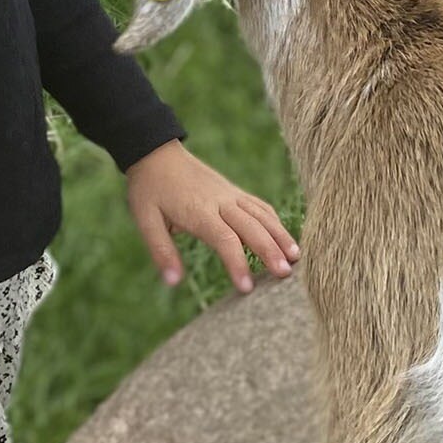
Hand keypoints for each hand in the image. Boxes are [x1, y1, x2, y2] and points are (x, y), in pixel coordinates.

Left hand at [124, 140, 299, 292]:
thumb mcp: (145, 220)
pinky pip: (260, 206)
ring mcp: (231, 194)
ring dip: (281, 236)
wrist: (156, 153)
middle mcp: (220, 201)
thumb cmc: (149, 190)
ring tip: (297, 258)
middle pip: (252, 227)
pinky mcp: (234, 191)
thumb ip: (161, 251)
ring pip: (263, 215)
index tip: (247, 289)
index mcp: (199, 211)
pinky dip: (275, 222)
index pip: (225, 239)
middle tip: (285, 275)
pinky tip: (285, 239)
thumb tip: (172, 282)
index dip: (238, 264)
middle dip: (270, 251)